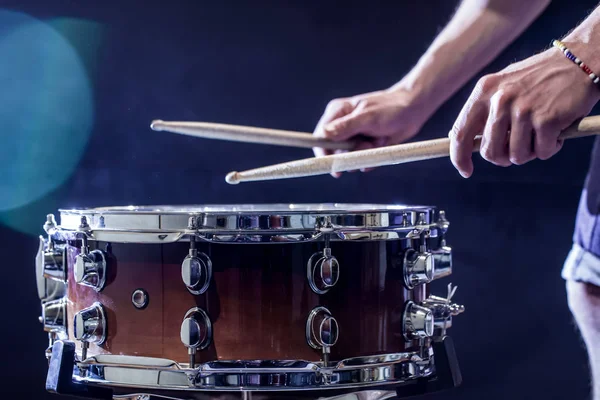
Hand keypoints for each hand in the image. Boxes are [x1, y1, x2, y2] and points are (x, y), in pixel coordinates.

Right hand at [312, 88, 432, 176]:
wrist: (412, 111)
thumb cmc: (391, 108)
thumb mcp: (368, 117)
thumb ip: (346, 127)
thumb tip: (325, 134)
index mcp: (337, 113)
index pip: (320, 136)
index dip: (324, 152)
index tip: (333, 164)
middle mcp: (341, 125)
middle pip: (333, 151)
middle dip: (350, 153)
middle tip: (365, 145)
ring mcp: (352, 136)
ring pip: (348, 157)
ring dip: (363, 154)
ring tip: (376, 141)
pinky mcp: (363, 146)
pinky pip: (361, 160)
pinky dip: (371, 156)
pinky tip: (381, 143)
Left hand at [449, 44, 599, 177]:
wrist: (580, 60)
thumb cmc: (539, 79)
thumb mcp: (503, 86)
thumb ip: (484, 112)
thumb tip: (462, 142)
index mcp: (484, 91)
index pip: (460, 133)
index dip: (459, 157)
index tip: (465, 171)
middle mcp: (500, 99)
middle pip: (489, 152)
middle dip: (503, 158)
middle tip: (518, 148)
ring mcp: (523, 110)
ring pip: (516, 156)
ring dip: (530, 152)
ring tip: (540, 134)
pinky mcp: (546, 119)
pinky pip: (542, 153)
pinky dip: (550, 148)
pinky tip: (556, 130)